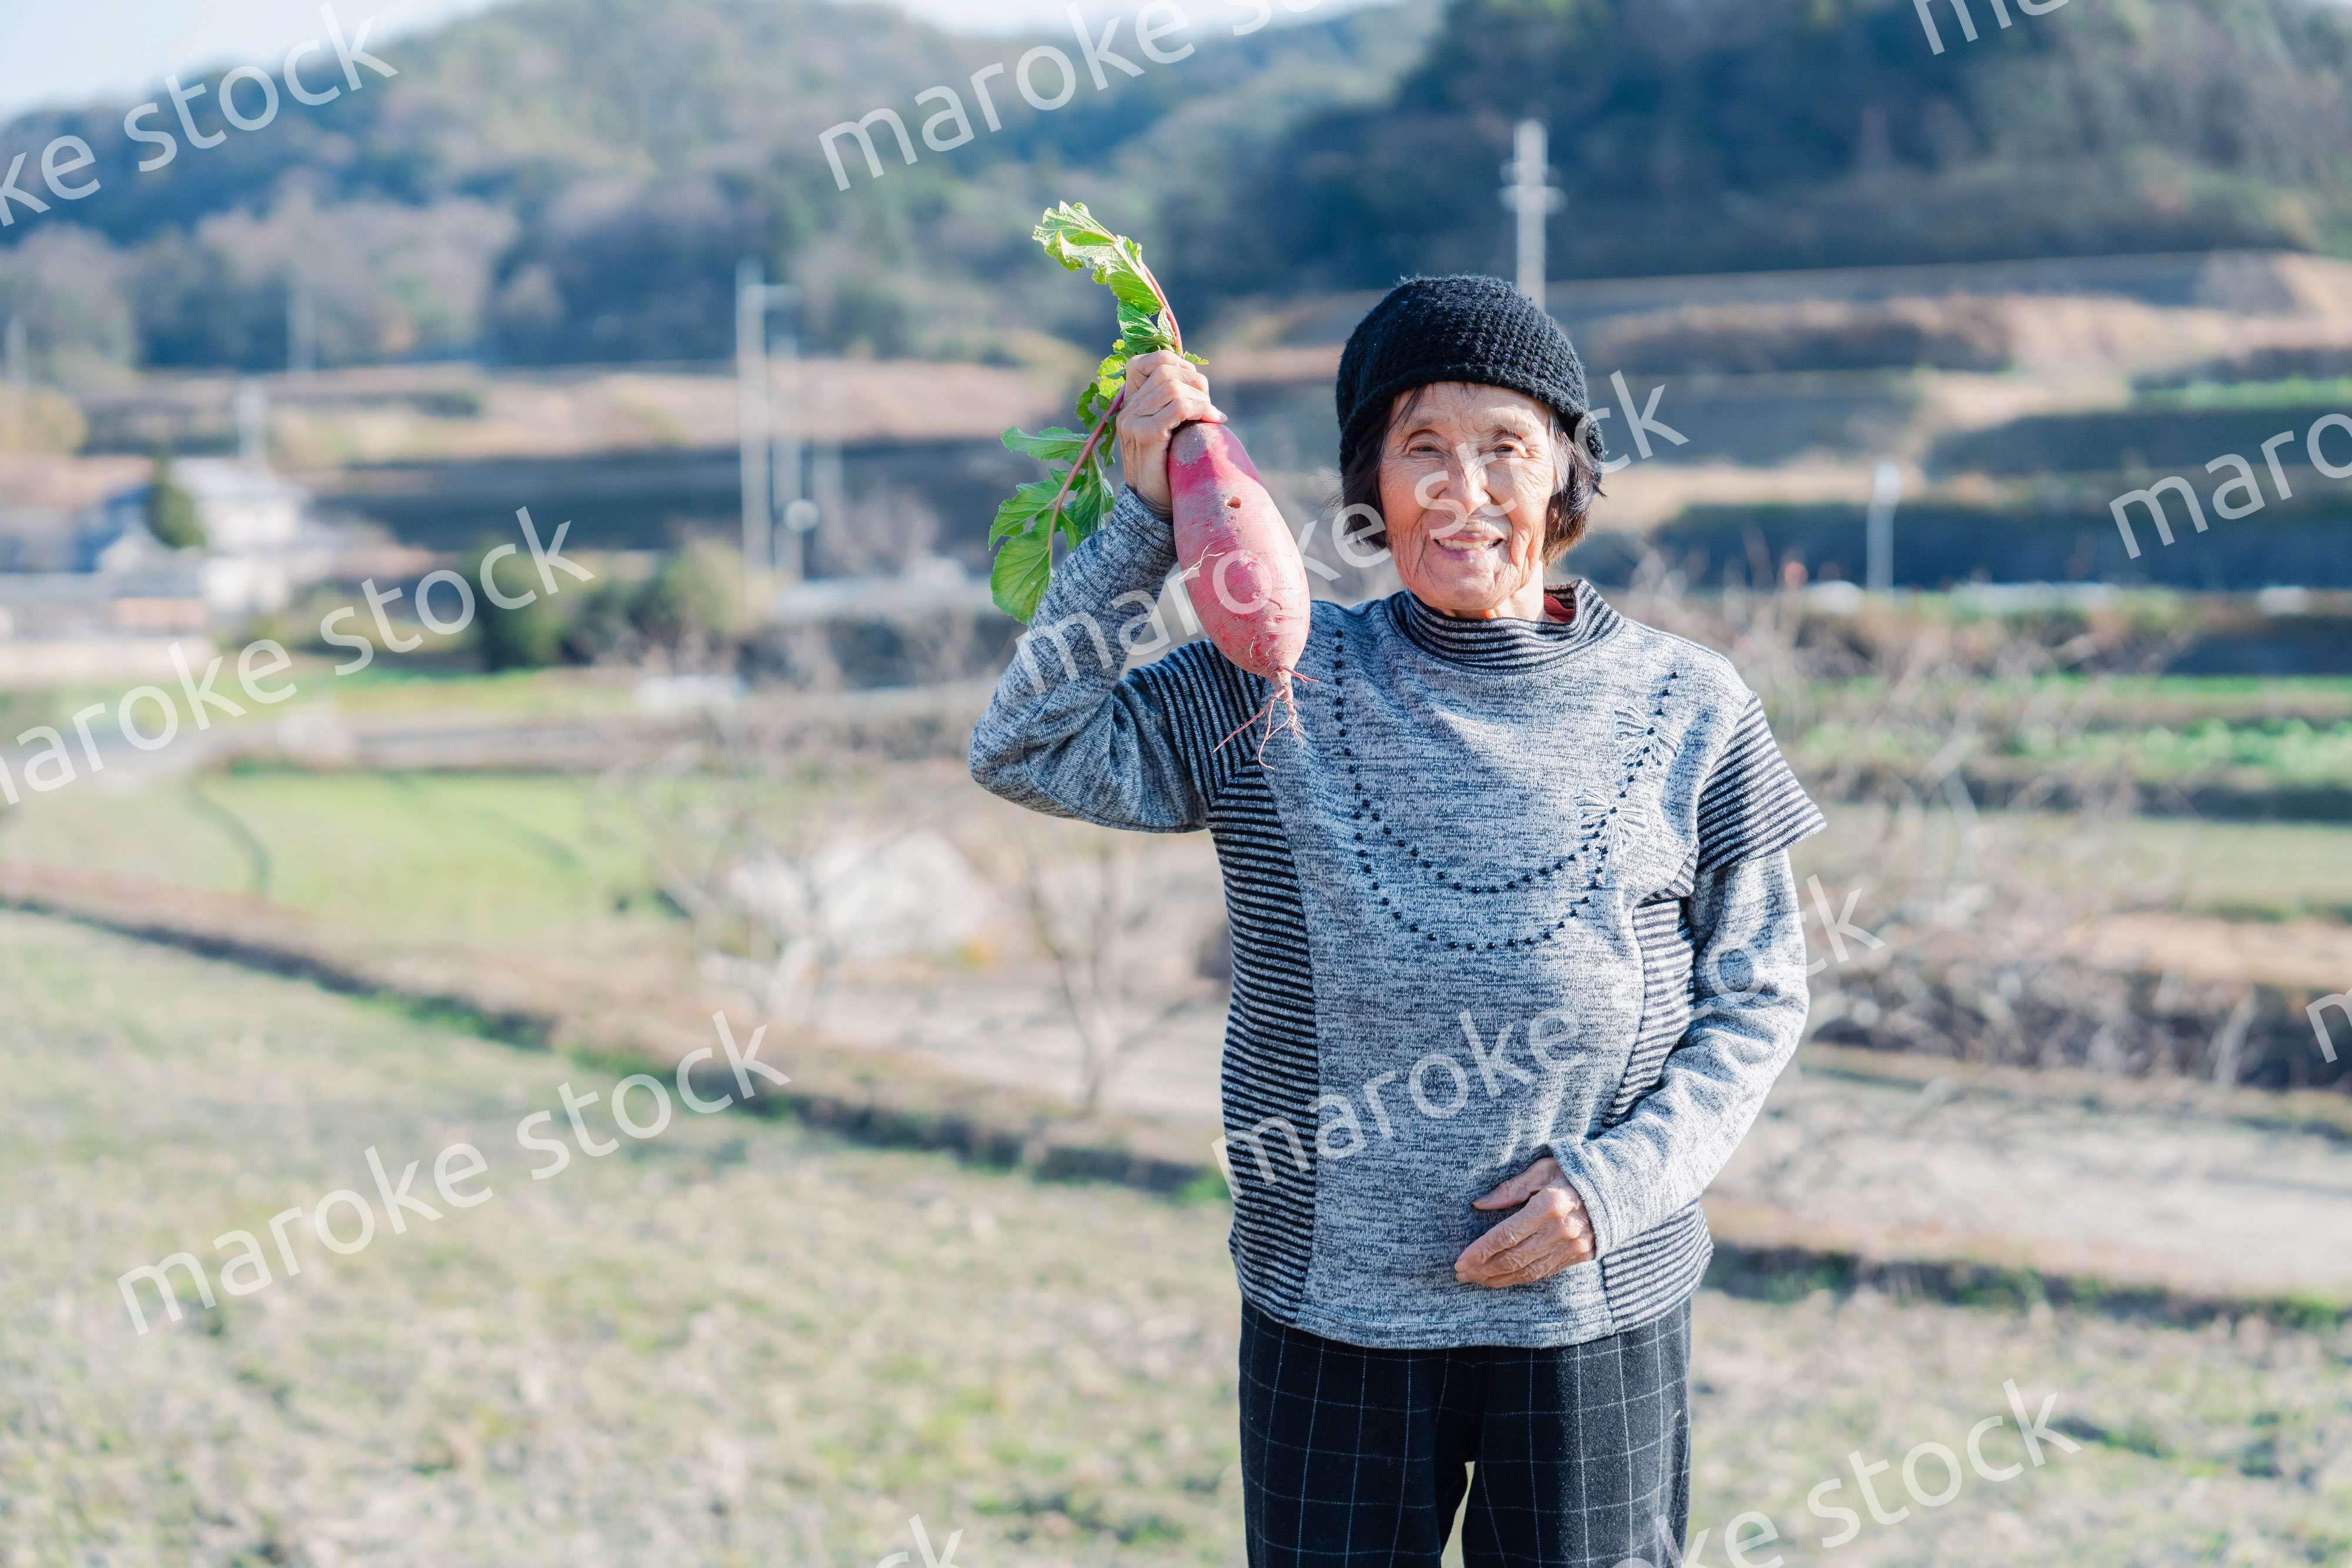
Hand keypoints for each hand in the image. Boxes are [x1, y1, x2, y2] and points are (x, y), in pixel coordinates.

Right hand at [1116, 350, 1224, 516]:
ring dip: (1201, 398)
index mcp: (1129, 404)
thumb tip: (1198, 379)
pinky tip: (1212, 421)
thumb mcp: (1169, 429)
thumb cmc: (1167, 468)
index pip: (1145, 362)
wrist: (1153, 507)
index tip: (1196, 386)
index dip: (1176, 363)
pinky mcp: (1145, 435)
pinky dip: (1201, 409)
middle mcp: (1127, 410)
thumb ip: (1173, 404)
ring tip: (1211, 416)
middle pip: (1165, 370)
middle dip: (1195, 382)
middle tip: (1209, 406)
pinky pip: (1178, 407)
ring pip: (1173, 387)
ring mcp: (1132, 422)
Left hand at [1454, 1157, 1595, 1288]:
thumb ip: (1510, 1189)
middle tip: (1462, 1273)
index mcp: (1548, 1205)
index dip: (1480, 1251)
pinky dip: (1521, 1278)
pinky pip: (1544, 1272)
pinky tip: (1503, 1278)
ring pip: (1528, 1270)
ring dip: (1499, 1278)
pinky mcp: (1579, 1256)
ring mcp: (1572, 1247)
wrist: (1619, 1188)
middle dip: (1484, 1269)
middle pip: (1514, 1258)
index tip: (1460, 1261)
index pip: (1506, 1235)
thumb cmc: (1575, 1172)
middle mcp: (1560, 1230)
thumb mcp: (1543, 1170)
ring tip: (1477, 1279)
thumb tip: (1479, 1204)